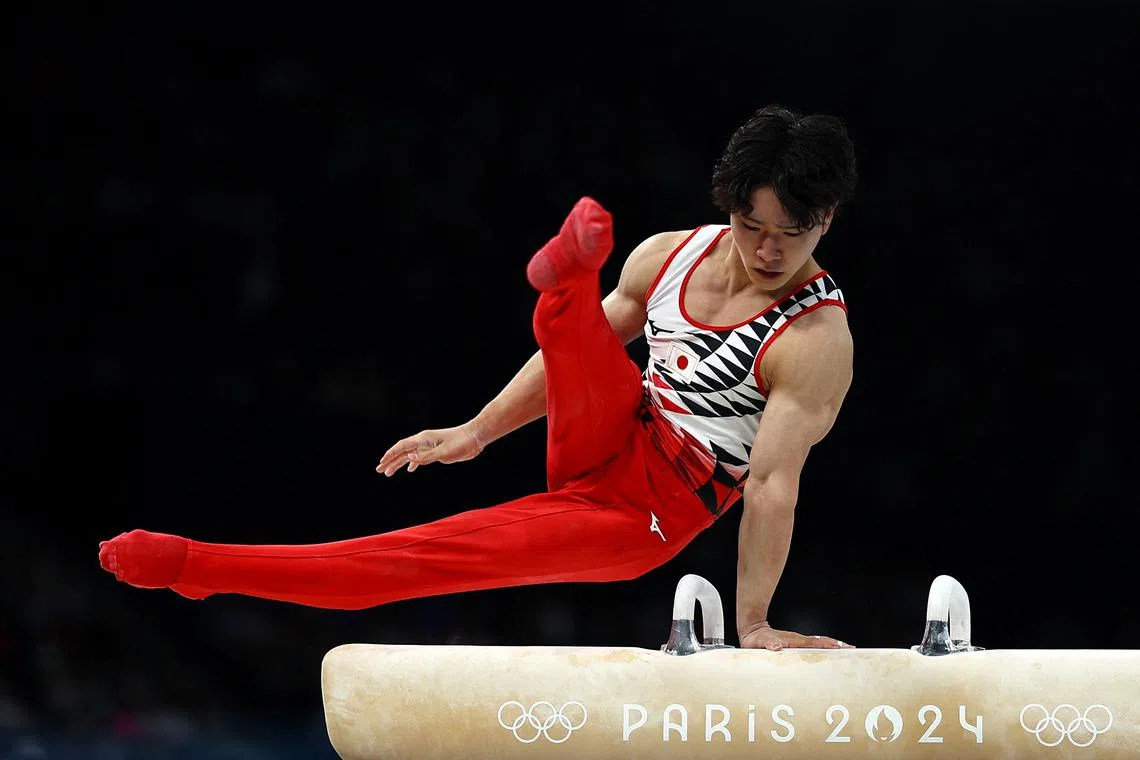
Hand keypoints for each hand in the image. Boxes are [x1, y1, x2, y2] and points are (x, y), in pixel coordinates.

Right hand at [376, 422, 485, 475]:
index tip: (381, 463)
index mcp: (423, 439)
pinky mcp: (436, 451)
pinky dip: (413, 464)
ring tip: (389, 472)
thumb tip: (410, 459)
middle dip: (390, 461)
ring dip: (399, 463)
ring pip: (410, 455)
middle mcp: (424, 441)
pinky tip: (410, 470)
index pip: (402, 447)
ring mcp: (429, 446)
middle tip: (380, 470)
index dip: (390, 455)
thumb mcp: (444, 452)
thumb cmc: (461, 443)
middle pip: (403, 451)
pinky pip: (420, 457)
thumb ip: (427, 456)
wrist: (474, 437)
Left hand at [739, 622, 853, 650]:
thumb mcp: (761, 642)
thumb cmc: (756, 639)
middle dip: (837, 645)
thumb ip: (768, 644)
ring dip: (833, 646)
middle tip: (852, 650)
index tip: (841, 648)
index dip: (827, 645)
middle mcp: (798, 640)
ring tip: (846, 651)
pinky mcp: (796, 645)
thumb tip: (776, 647)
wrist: (752, 631)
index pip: (814, 643)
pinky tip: (829, 654)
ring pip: (819, 643)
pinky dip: (824, 648)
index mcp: (793, 641)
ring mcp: (798, 642)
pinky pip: (813, 647)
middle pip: (822, 642)